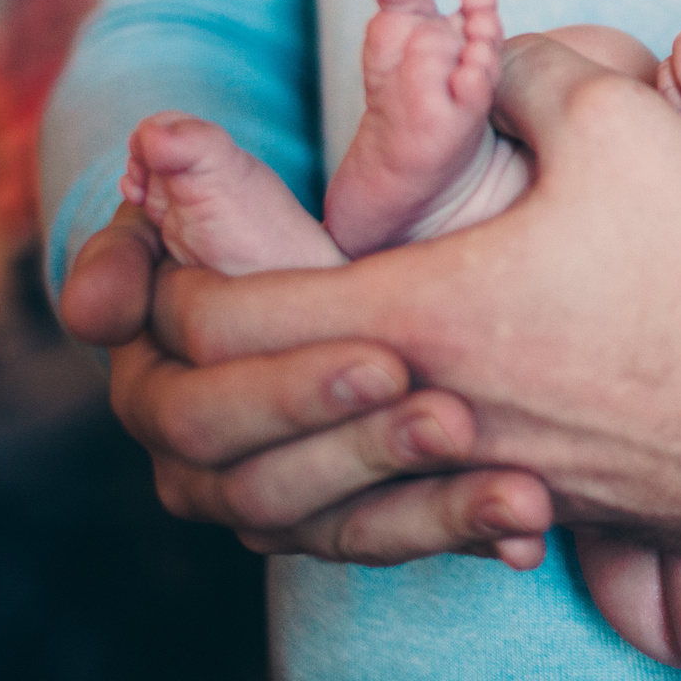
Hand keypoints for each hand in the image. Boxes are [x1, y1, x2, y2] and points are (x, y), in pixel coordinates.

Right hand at [58, 195, 553, 566]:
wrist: (343, 276)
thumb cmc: (285, 223)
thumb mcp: (257, 193)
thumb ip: (211, 179)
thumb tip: (161, 138)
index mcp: (151, 352)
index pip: (199, 383)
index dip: (286, 379)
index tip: (386, 361)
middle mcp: (184, 441)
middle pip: (253, 470)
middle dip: (355, 441)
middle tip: (453, 415)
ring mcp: (251, 493)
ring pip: (321, 522)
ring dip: (423, 506)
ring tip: (518, 489)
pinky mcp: (326, 522)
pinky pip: (386, 543)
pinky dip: (460, 535)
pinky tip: (529, 529)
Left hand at [144, 36, 680, 553]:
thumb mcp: (621, 124)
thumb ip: (524, 68)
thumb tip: (484, 53)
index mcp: (420, 317)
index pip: (220, 322)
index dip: (173, 277)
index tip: (176, 244)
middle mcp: (424, 415)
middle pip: (226, 433)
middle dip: (182, 378)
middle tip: (184, 324)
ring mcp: (470, 476)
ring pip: (293, 492)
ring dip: (256, 437)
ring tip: (256, 382)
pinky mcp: (523, 506)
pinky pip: (384, 507)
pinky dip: (345, 472)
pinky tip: (372, 425)